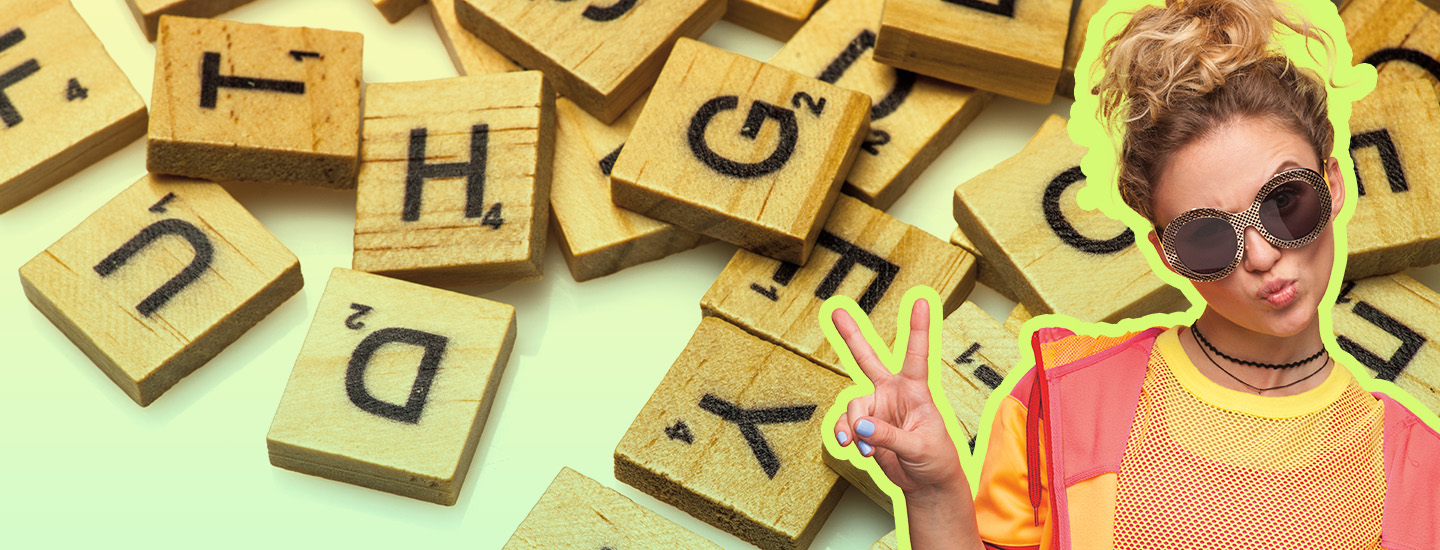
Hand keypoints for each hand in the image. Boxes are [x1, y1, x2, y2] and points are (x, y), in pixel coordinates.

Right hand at [831, 299, 966, 496]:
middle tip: (836, 311)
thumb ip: (888, 436)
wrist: (926, 484)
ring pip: (853, 406)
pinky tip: (853, 446)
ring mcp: (877, 409)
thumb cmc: (935, 460)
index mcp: (916, 391)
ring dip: (853, 427)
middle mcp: (893, 393)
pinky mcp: (864, 427)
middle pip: (868, 359)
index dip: (919, 327)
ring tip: (863, 448)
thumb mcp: (919, 447)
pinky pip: (846, 425)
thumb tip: (860, 426)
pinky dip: (846, 435)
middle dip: (851, 335)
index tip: (924, 301)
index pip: (917, 354)